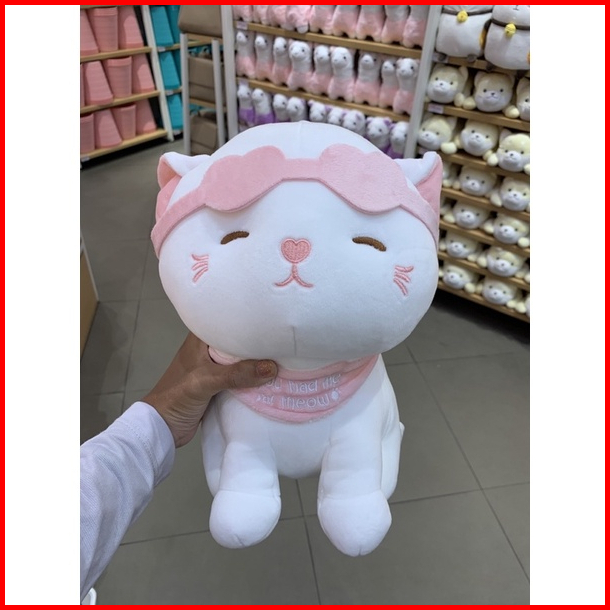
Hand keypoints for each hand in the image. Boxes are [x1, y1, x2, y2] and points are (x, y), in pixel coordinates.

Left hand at [143, 333, 276, 447]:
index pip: (228, 321)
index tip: (271, 319)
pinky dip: (253, 379)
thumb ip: (236, 374)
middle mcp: (209, 350)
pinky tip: (271, 378)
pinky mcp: (219, 386)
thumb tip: (271, 367)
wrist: (162, 428)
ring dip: (257, 362)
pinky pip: (240, 378)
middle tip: (282, 338)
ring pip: (241, 361)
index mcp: (200, 338)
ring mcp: (214, 368)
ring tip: (283, 356)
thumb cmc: (177, 396)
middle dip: (257, 342)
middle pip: (238, 342)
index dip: (248, 320)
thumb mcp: (206, 380)